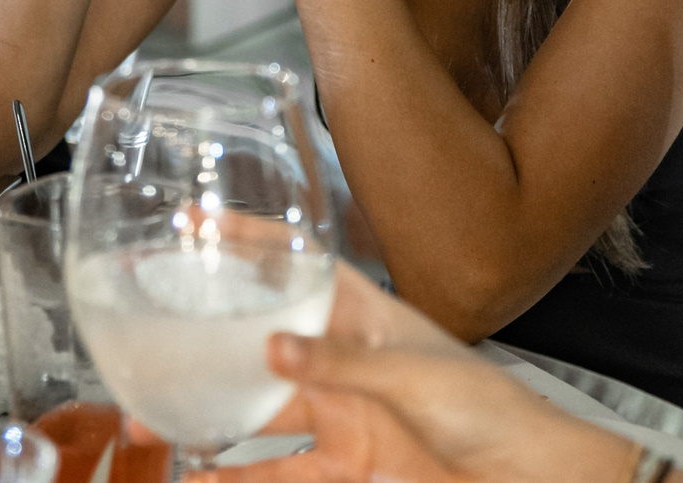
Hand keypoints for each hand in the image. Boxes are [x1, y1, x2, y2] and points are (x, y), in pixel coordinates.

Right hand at [195, 266, 637, 482]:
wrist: (531, 478)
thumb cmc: (492, 410)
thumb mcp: (415, 373)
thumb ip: (343, 362)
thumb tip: (275, 345)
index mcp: (369, 315)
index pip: (302, 264)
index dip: (253, 242)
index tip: (199, 226)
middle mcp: (347, 360)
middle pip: (265, 343)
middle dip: (209, 344)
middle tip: (152, 345)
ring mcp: (343, 414)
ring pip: (260, 413)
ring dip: (211, 420)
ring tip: (153, 425)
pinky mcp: (347, 465)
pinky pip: (281, 472)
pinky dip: (240, 479)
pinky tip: (204, 480)